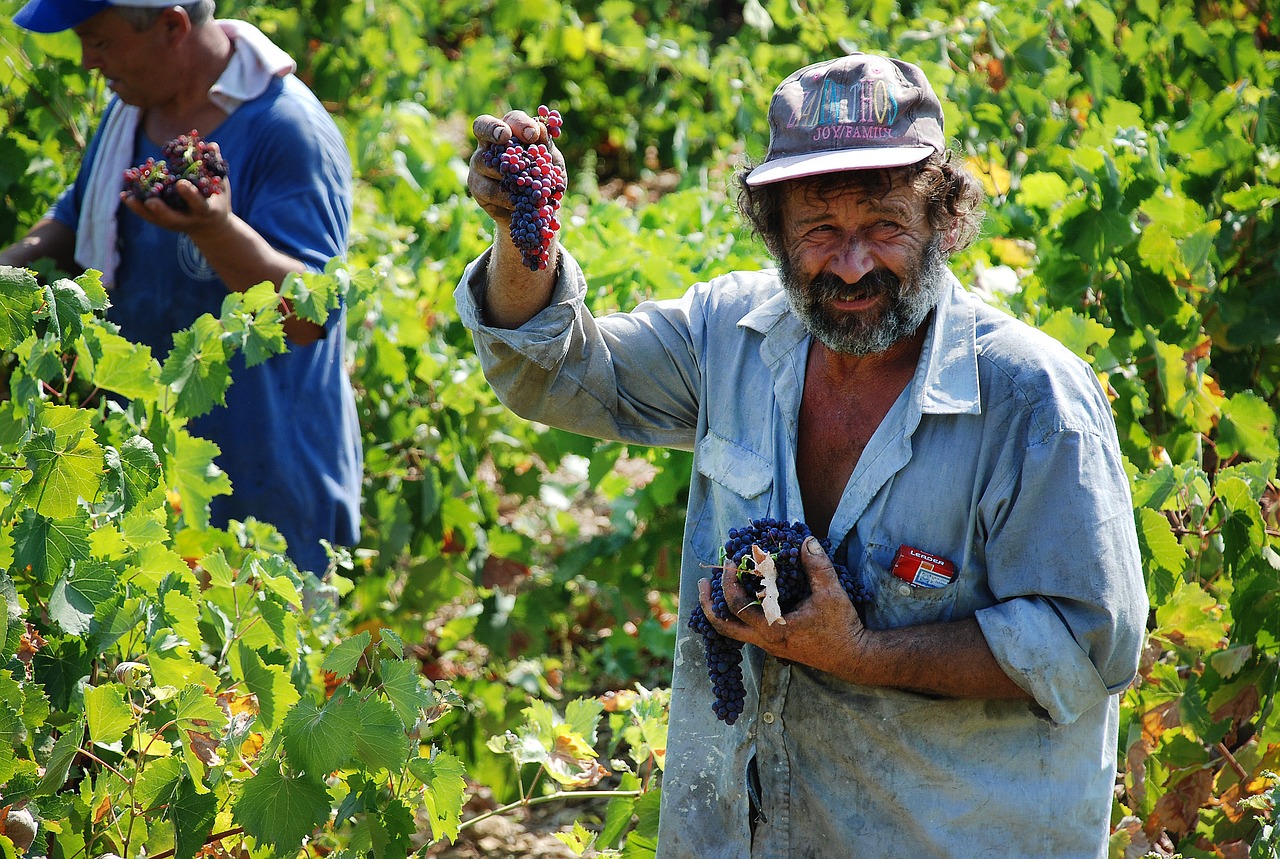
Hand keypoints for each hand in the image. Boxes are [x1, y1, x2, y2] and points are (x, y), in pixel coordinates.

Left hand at [120, 171, 232, 238]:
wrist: (211, 226)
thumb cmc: (217, 200)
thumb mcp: (221, 185)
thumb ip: (215, 166)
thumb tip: (211, 144)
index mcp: (207, 211)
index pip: (199, 205)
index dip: (190, 195)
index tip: (181, 184)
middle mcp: (190, 219)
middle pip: (173, 218)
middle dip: (162, 210)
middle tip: (151, 202)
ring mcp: (176, 223)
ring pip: (157, 219)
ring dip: (142, 209)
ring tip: (127, 197)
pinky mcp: (164, 223)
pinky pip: (148, 216)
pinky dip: (136, 206)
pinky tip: (124, 195)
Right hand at [468, 109, 565, 223]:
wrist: (536, 211)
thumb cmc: (544, 180)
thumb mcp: (551, 163)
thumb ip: (545, 147)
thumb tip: (539, 129)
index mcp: (509, 133)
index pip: (508, 120)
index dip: (518, 124)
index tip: (531, 135)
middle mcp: (489, 146)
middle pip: (482, 127)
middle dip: (493, 129)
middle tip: (506, 136)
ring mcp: (478, 166)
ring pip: (485, 162)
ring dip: (506, 174)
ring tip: (526, 187)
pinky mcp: (476, 188)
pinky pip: (488, 190)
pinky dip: (505, 198)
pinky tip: (519, 204)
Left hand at [697, 536, 868, 677]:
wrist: (853, 657)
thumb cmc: (842, 627)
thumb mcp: (831, 593)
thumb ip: (817, 565)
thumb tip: (806, 540)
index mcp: (772, 628)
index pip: (736, 604)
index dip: (728, 581)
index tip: (731, 561)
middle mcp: (764, 640)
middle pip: (722, 626)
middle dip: (708, 604)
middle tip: (702, 583)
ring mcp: (768, 645)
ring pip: (732, 632)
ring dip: (721, 610)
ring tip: (714, 590)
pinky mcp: (775, 646)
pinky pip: (746, 632)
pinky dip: (737, 616)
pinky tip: (744, 600)